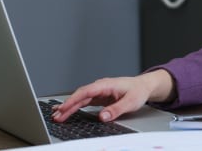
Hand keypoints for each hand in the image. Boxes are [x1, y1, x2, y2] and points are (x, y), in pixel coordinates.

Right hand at [52, 70, 173, 122]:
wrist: (144, 86)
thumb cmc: (138, 91)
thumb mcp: (130, 102)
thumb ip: (116, 109)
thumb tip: (102, 116)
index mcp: (106, 85)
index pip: (86, 92)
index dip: (73, 100)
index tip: (63, 108)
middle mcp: (100, 87)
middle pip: (80, 95)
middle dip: (67, 105)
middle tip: (56, 116)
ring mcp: (99, 91)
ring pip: (80, 98)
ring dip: (69, 107)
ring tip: (57, 116)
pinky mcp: (100, 97)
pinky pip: (84, 101)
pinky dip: (75, 106)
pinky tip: (66, 111)